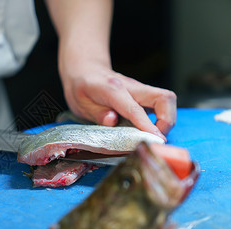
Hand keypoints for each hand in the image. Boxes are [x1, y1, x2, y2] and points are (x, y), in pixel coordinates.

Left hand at [60, 61, 175, 140]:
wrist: (85, 70)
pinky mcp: (143, 95)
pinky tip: (148, 129)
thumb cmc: (81, 87)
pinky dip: (162, 118)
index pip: (134, 109)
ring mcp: (140, 90)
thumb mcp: (80, 103)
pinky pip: (161, 104)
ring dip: (167, 120)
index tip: (156, 139)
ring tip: (152, 136)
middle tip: (154, 138)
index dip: (147, 125)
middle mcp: (132, 88)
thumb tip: (112, 121)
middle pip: (165, 98)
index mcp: (113, 90)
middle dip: (167, 121)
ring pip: (167, 100)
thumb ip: (96, 113)